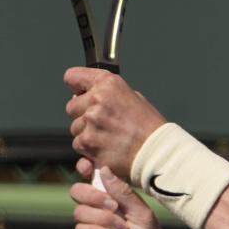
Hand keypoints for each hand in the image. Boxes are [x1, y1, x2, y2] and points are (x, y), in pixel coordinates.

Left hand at [64, 67, 164, 182]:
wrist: (157, 152)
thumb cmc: (149, 127)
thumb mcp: (133, 98)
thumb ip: (109, 95)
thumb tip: (90, 96)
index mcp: (108, 83)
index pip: (72, 77)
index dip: (76, 87)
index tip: (80, 93)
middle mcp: (96, 99)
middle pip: (72, 107)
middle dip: (83, 115)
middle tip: (102, 124)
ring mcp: (90, 121)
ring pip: (75, 128)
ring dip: (87, 134)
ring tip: (108, 138)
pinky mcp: (87, 142)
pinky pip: (78, 145)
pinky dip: (88, 150)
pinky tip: (106, 149)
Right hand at [71, 164, 172, 228]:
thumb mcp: (143, 217)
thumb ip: (124, 193)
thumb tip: (103, 169)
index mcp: (115, 201)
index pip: (93, 179)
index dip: (86, 169)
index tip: (86, 166)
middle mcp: (100, 212)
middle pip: (77, 191)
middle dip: (93, 195)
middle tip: (113, 206)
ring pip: (79, 211)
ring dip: (102, 218)